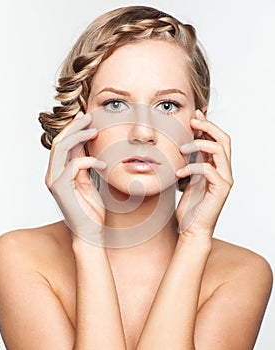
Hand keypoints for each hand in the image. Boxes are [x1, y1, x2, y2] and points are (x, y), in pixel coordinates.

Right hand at [45, 112, 106, 243]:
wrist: (90, 232)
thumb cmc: (91, 209)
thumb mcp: (88, 180)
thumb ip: (84, 163)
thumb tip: (87, 144)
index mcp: (59, 172)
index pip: (62, 144)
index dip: (73, 128)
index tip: (86, 117)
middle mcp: (53, 175)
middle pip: (59, 141)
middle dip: (74, 127)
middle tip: (90, 117)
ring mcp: (54, 181)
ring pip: (61, 148)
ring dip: (79, 136)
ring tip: (95, 131)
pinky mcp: (61, 189)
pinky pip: (73, 165)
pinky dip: (89, 161)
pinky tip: (102, 164)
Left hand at [176, 110, 232, 237]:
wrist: (191, 228)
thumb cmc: (189, 205)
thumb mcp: (187, 177)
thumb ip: (190, 161)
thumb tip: (182, 142)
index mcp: (217, 165)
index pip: (218, 138)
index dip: (207, 125)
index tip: (193, 115)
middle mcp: (224, 170)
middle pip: (224, 139)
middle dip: (208, 126)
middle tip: (191, 121)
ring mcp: (225, 179)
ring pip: (220, 150)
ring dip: (200, 144)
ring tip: (181, 148)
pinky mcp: (220, 190)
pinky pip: (209, 170)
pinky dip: (192, 167)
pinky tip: (179, 172)